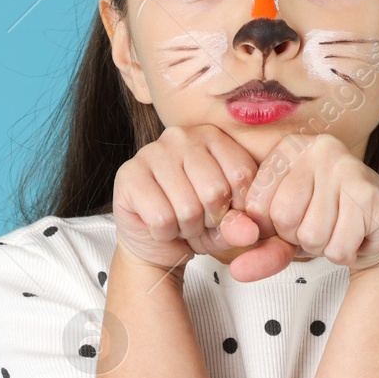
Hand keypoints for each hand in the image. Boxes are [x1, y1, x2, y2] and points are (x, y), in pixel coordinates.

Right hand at [112, 125, 264, 272]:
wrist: (154, 241)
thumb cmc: (196, 222)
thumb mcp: (227, 225)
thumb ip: (241, 225)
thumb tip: (250, 232)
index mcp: (213, 136)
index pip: (242, 174)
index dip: (238, 207)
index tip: (225, 212)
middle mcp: (182, 136)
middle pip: (215, 191)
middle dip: (209, 221)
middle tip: (197, 220)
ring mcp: (152, 151)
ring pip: (188, 208)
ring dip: (186, 229)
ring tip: (178, 222)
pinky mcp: (128, 174)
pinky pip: (161, 218)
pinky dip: (164, 233)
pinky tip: (159, 226)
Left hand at [227, 133, 378, 282]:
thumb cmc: (326, 222)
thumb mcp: (284, 233)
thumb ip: (260, 249)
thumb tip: (237, 270)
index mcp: (289, 149)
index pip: (255, 203)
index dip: (270, 227)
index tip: (292, 220)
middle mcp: (318, 149)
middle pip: (283, 216)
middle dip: (297, 237)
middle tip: (317, 226)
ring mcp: (347, 168)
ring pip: (312, 234)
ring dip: (322, 247)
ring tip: (337, 230)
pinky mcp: (369, 194)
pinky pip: (338, 246)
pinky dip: (343, 254)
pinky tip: (354, 235)